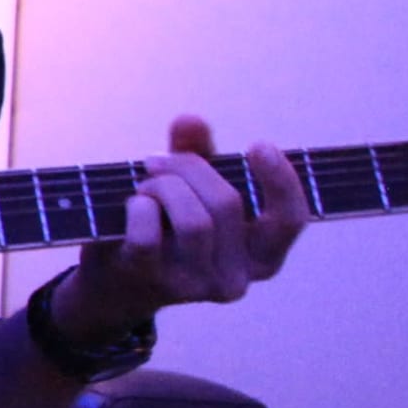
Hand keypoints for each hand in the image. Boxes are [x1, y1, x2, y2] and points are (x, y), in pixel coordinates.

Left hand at [61, 116, 308, 336]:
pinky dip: (138, 207)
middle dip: (189, 167)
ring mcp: (195, 286)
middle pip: (227, 203)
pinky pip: (149, 234)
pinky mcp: (153, 283)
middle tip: (158, 162)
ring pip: (194, 220)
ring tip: (145, 186)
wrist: (116, 282)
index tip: (259, 145)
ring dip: (162, 187)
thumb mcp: (191, 188)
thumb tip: (190, 122)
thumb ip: (198, 153)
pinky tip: (132, 206)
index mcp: (260, 256)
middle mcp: (235, 278)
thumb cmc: (166, 227)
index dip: (281, 180)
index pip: (290, 219)